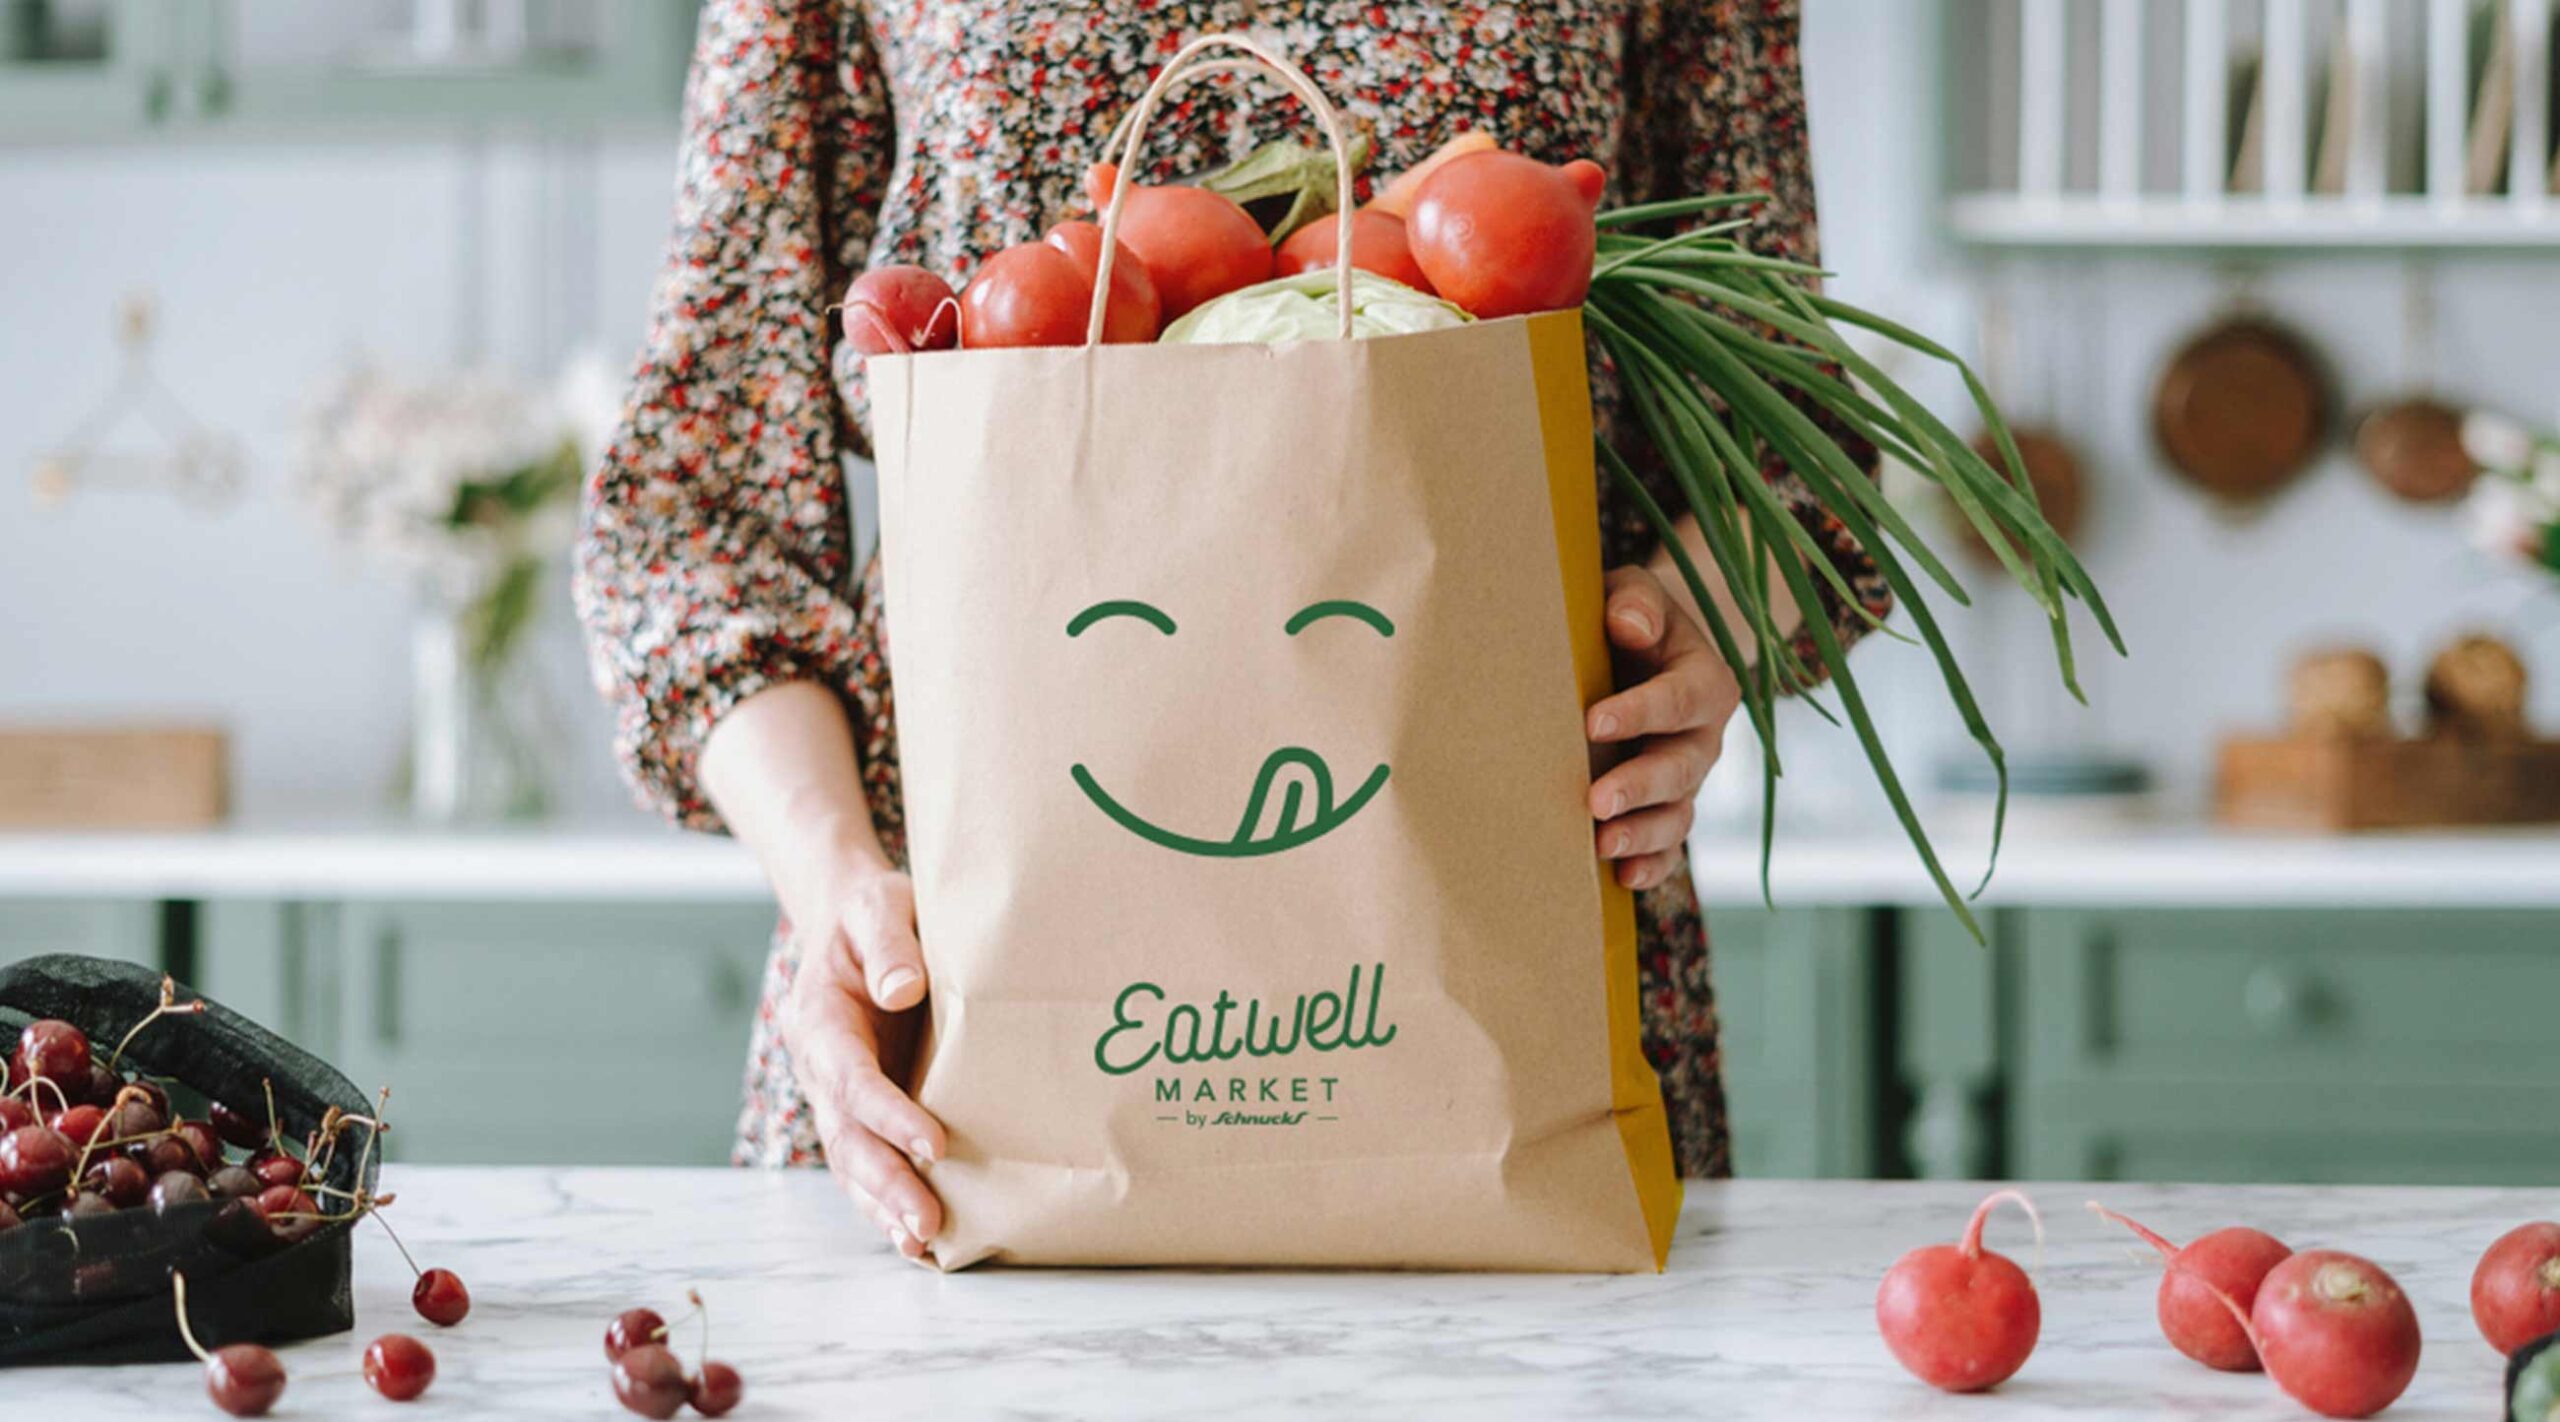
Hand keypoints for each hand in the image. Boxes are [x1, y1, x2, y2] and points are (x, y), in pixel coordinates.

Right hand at [773, 833, 947, 1260]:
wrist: (853, 920)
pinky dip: (884, 1199)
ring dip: (883, 1204)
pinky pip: (865, 1159)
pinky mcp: (859, 1106)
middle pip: (847, 1134)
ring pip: (851, 1159)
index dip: (889, 1115)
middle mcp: (820, 1064)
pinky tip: (917, 1238)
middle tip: (926, 1223)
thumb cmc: (873, 910)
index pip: (852, 1077)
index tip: (935, 1144)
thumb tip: (902, 991)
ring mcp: (835, 1092)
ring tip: (922, 1244)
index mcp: (820, 1017)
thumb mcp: (878, 906)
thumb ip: (889, 943)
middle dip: (885, 1182)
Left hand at [1585, 565, 1742, 890]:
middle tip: (1595, 800)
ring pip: (1678, 814)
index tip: (1591, 723)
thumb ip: (1636, 602)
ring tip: (1602, 845)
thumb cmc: (1632, 618)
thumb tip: (1628, 624)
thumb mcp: (1636, 593)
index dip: (1638, 713)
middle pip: (1680, 768)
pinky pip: (1671, 847)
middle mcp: (1704, 737)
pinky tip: (1621, 877)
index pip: (1678, 700)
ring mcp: (1689, 779)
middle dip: (1639, 787)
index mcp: (1705, 681)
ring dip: (1643, 834)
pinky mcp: (1669, 807)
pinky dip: (1652, 865)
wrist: (1646, 652)